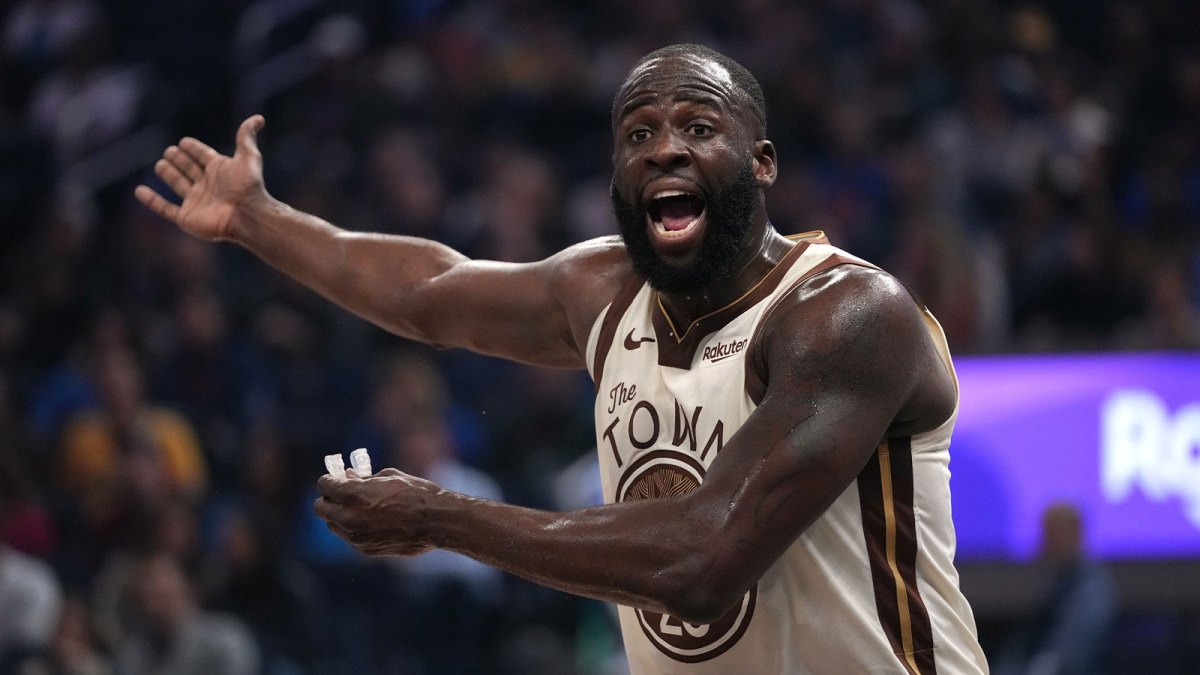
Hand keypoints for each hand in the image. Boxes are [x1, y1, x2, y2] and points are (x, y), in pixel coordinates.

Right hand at [134, 115, 268, 240]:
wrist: (247, 214)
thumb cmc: (248, 186)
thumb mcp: (249, 156)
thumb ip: (246, 137)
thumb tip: (259, 118)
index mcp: (219, 170)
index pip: (202, 155)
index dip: (194, 149)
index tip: (184, 142)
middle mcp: (207, 185)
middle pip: (189, 169)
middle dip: (180, 160)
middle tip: (170, 152)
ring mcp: (196, 201)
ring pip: (178, 184)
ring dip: (169, 175)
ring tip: (161, 165)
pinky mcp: (187, 217)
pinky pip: (165, 208)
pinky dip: (152, 201)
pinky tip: (140, 191)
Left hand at [314, 468, 439, 556]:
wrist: (436, 521)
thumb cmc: (416, 494)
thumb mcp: (389, 477)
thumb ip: (364, 479)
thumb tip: (348, 476)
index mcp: (353, 494)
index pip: (324, 485)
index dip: (330, 480)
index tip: (336, 479)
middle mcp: (349, 517)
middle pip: (321, 508)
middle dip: (329, 500)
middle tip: (341, 495)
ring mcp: (356, 536)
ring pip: (333, 525)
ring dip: (340, 516)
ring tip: (360, 509)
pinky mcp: (365, 549)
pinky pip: (349, 537)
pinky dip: (354, 529)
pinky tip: (372, 522)